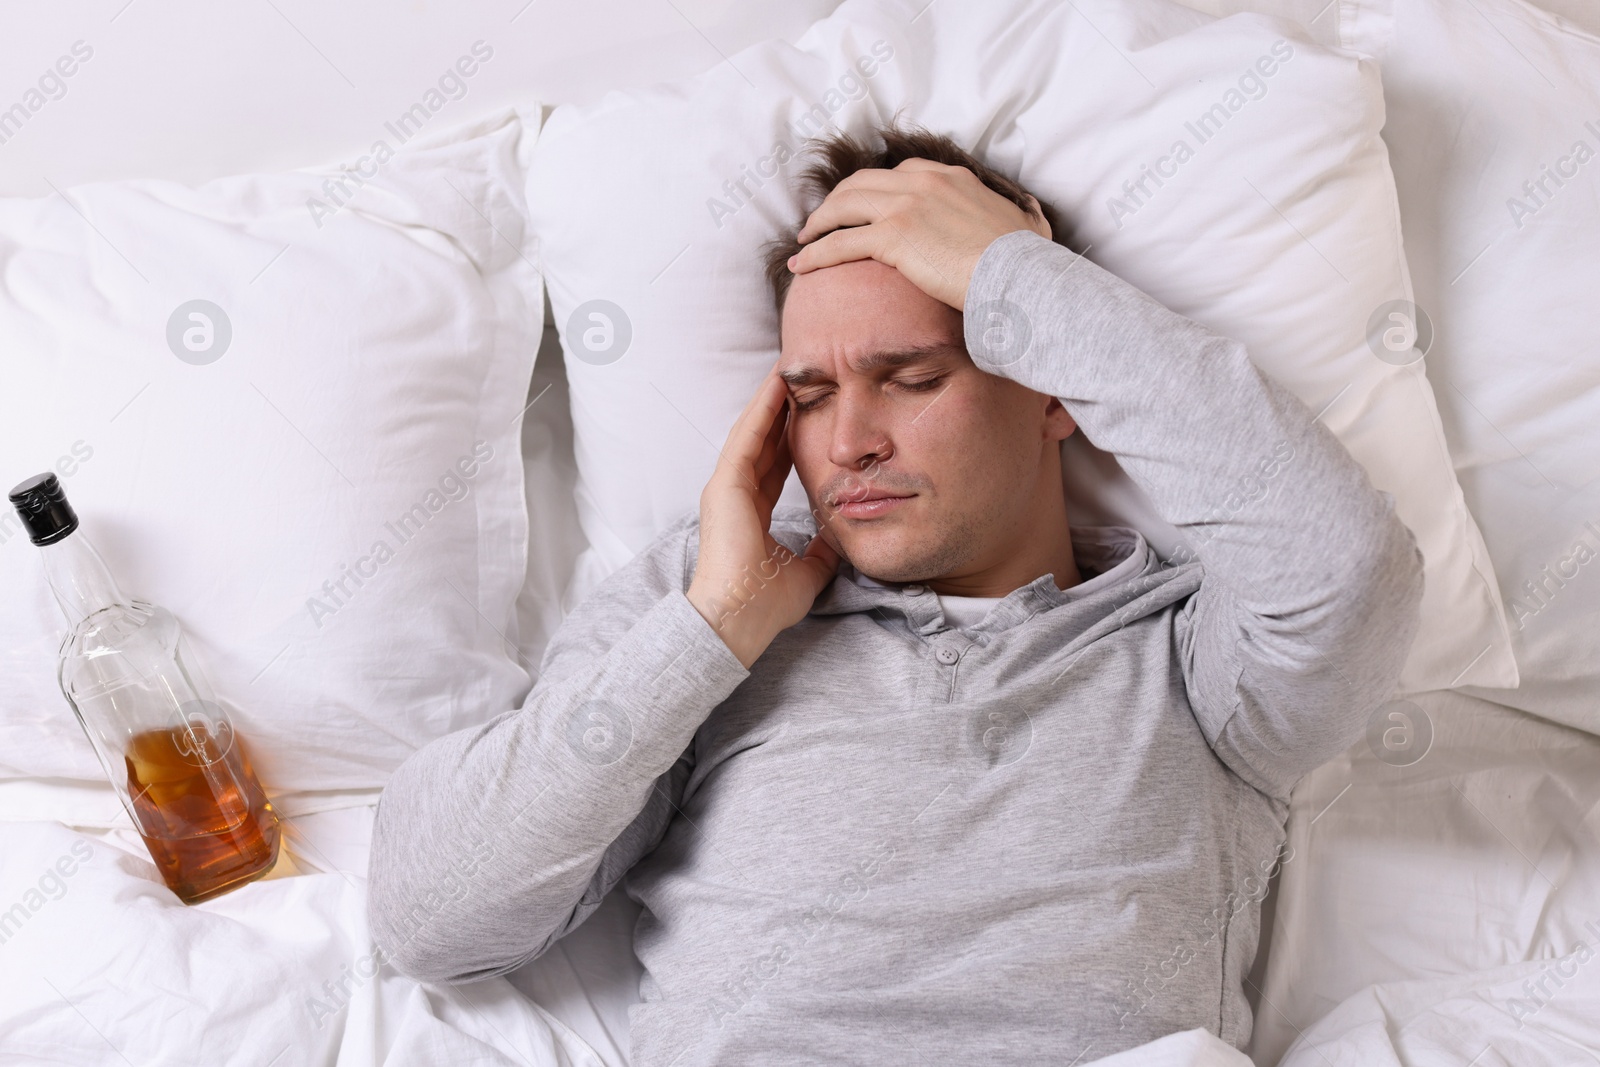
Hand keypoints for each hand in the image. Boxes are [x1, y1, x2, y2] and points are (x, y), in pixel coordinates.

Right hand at [686, 369, 840, 668]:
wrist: (738, 620)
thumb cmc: (765, 604)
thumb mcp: (807, 572)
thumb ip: (820, 553)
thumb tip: (838, 542)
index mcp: (751, 512)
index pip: (775, 465)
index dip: (791, 437)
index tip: (810, 412)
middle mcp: (736, 495)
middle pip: (764, 442)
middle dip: (781, 410)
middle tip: (800, 377)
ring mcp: (726, 488)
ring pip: (753, 433)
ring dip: (771, 401)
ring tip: (789, 369)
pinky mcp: (724, 486)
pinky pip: (746, 439)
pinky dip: (762, 412)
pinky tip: (777, 387)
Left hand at [787, 158, 1050, 311]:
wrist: (1020, 275)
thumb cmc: (1027, 261)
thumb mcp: (1028, 225)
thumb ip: (1022, 216)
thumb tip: (1032, 216)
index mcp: (951, 177)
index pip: (900, 173)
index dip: (872, 188)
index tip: (860, 205)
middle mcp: (923, 182)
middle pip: (862, 183)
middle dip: (836, 200)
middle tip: (821, 220)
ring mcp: (905, 206)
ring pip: (843, 207)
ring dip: (818, 223)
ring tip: (804, 240)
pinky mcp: (892, 236)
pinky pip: (839, 242)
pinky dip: (816, 252)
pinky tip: (802, 264)